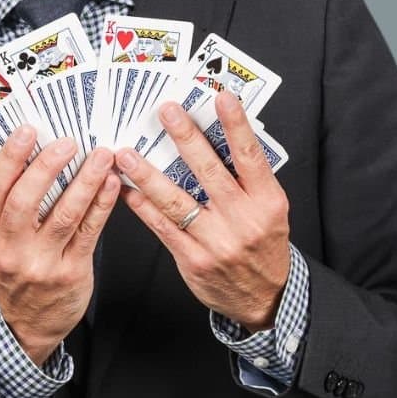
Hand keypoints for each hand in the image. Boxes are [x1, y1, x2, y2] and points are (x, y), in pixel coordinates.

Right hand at [0, 125, 120, 364]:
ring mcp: (40, 263)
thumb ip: (11, 205)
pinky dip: (101, 204)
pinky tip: (110, 183)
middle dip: (48, 166)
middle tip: (68, 141)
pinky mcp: (70, 272)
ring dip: (85, 180)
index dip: (10, 158)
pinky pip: (89, 231)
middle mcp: (10, 249)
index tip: (28, 131)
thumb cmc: (16, 270)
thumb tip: (39, 153)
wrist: (27, 324)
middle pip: (25, 200)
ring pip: (64, 214)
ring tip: (101, 155)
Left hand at [117, 92, 290, 330]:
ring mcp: (217, 242)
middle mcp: (243, 220)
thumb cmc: (263, 246)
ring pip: (176, 200)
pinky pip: (164, 228)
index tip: (222, 98)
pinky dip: (144, 208)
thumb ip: (247, 182)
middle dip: (185, 138)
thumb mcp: (270, 212)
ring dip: (148, 174)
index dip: (236, 126)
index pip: (250, 156)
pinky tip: (129, 191)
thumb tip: (216, 141)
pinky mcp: (194, 260)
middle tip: (165, 111)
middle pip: (209, 171)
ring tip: (126, 154)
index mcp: (267, 202)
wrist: (265, 299)